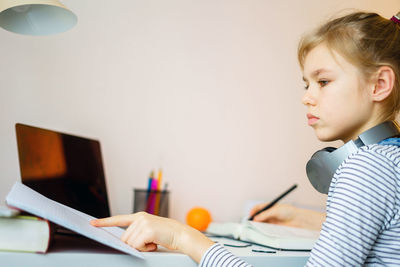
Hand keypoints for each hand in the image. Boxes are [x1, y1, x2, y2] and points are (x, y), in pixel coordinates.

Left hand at [90, 212, 213, 262]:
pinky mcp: (147, 230)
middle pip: (124, 238)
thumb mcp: (149, 230)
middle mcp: (140, 217)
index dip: (104, 222)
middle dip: (134, 245)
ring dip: (141, 247)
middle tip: (148, 243)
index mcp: (139, 216)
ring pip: (130, 243)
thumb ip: (136, 233)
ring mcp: (143, 223)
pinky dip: (145, 249)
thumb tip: (125, 242)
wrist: (181, 234)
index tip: (92, 223)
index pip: (118, 219)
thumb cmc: (166, 235)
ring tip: (153, 242)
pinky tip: (154, 244)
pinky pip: (137, 246)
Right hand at [249, 203, 325, 230]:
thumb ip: (265, 214)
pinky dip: (262, 229)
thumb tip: (256, 218)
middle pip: (257, 215)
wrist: (298, 219)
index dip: (253, 211)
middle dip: (253, 218)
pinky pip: (265, 227)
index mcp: (268, 206)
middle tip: (251, 222)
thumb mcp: (275, 211)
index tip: (251, 215)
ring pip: (260, 222)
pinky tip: (261, 229)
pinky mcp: (273, 226)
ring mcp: (270, 220)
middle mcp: (268, 213)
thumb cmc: (288, 211)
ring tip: (256, 226)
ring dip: (257, 224)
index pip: (258, 207)